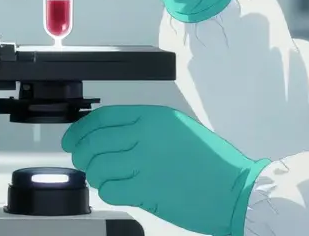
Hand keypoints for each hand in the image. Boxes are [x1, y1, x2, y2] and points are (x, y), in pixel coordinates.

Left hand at [62, 105, 268, 235]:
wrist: (235, 189)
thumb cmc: (214, 163)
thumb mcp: (180, 129)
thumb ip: (148, 128)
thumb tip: (114, 137)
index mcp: (154, 117)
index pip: (103, 118)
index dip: (81, 129)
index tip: (74, 138)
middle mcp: (145, 136)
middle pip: (94, 142)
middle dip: (81, 153)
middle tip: (83, 160)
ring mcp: (143, 164)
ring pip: (97, 167)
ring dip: (95, 175)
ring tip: (103, 178)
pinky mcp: (144, 191)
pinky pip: (109, 190)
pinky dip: (107, 191)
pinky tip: (116, 190)